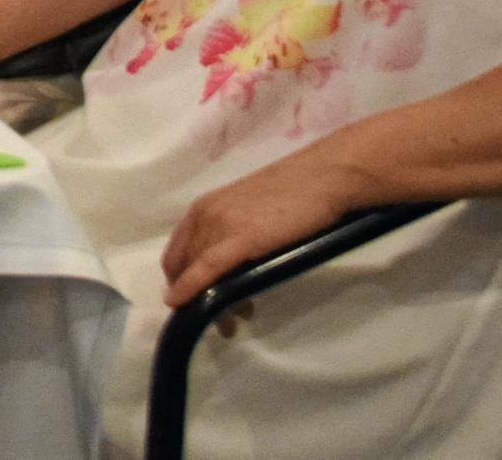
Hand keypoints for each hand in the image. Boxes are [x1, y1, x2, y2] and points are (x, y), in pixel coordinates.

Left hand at [160, 154, 362, 306]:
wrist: (323, 177)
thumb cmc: (295, 195)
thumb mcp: (250, 215)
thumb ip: (232, 235)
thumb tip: (229, 270)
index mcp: (203, 208)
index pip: (178, 252)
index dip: (180, 281)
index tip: (191, 302)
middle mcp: (203, 214)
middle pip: (184, 266)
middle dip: (195, 297)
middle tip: (222, 320)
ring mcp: (219, 224)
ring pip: (197, 273)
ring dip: (208, 303)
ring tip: (233, 323)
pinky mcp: (240, 237)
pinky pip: (206, 269)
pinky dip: (191, 288)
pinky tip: (183, 305)